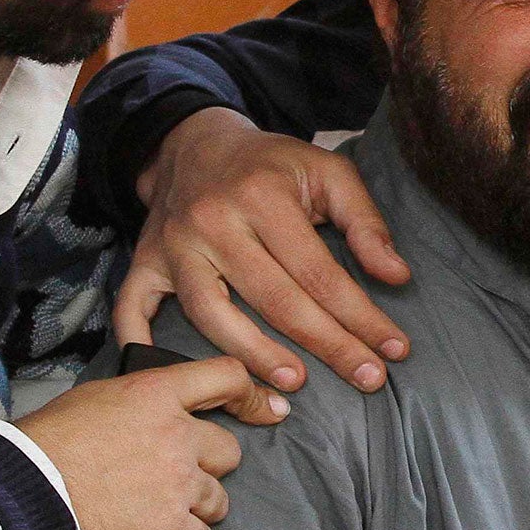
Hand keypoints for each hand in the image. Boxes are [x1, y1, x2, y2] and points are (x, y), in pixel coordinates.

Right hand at [16, 357, 283, 529]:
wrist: (20, 497)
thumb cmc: (44, 445)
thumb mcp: (94, 399)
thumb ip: (139, 402)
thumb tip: (151, 413)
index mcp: (157, 393)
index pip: (225, 377)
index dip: (250, 394)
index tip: (268, 409)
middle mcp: (178, 435)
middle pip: (229, 452)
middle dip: (208, 468)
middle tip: (174, 478)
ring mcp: (179, 484)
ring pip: (218, 501)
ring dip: (196, 509)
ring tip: (156, 513)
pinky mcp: (171, 529)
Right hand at [116, 107, 412, 391]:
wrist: (195, 142)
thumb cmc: (271, 165)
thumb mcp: (327, 172)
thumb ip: (365, 222)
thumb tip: (397, 277)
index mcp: (263, 197)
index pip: (320, 272)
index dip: (361, 316)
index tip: (394, 350)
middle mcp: (214, 221)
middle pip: (275, 300)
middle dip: (327, 345)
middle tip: (368, 379)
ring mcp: (174, 245)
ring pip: (211, 315)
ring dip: (254, 356)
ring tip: (295, 386)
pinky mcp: (144, 261)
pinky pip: (133, 308)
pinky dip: (141, 342)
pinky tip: (171, 376)